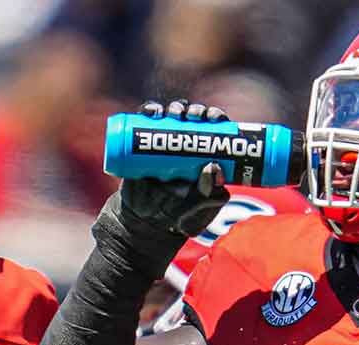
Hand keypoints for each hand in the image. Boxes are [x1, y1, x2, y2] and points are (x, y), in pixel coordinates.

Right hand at [117, 99, 230, 236]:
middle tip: (194, 115)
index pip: (215, 129)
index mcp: (205, 154)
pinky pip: (143, 121)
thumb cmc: (178, 216)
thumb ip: (209, 195)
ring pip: (171, 116)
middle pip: (194, 118)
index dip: (217, 117)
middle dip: (196, 110)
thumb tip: (213, 167)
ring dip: (174, 107)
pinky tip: (152, 112)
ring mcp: (163, 142)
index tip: (215, 118)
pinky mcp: (141, 144)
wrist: (145, 222)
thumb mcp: (198, 209)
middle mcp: (185, 143)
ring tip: (174, 113)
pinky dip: (148, 110)